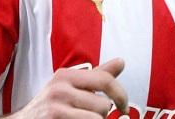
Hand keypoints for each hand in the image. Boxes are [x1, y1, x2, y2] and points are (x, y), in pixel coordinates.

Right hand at [10, 58, 128, 117]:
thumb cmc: (50, 107)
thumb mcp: (70, 87)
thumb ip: (96, 77)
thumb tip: (121, 61)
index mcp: (66, 75)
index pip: (105, 79)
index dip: (121, 94)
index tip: (124, 107)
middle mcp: (60, 88)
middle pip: (103, 105)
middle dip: (101, 116)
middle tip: (87, 117)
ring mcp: (56, 106)